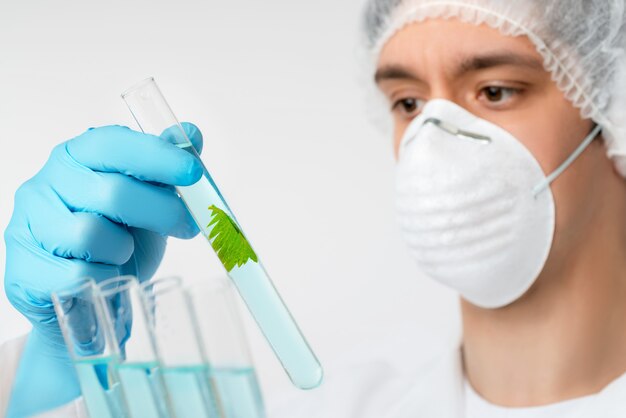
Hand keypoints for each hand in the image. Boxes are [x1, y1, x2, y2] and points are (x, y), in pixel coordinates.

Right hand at [4, 122, 203, 416]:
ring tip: (126, 253)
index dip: (156, 156)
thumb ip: (166, 168)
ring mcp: (29, 225)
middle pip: (112, 192)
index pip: (112, 144)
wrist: (86, 293)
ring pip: (91, 235)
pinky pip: (77, 275)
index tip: (193, 172)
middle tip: (186, 227)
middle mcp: (47, 184)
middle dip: (161, 212)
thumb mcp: (147, 199)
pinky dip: (106, 279)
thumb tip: (192, 134)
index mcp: (77, 157)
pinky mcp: (23, 269)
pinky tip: (108, 275)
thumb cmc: (117, 238)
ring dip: (124, 249)